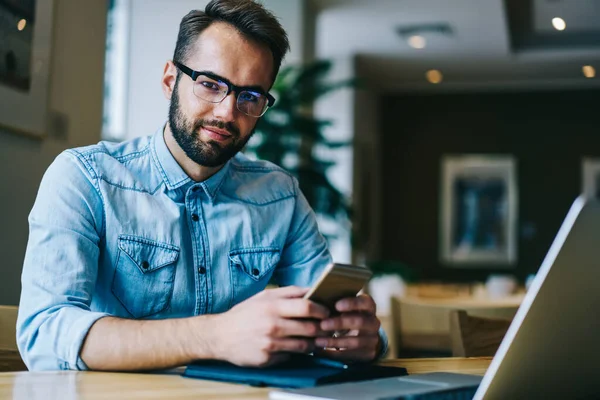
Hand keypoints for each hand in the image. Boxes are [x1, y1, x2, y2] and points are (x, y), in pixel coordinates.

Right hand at [212, 286, 329, 366]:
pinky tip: (294, 347)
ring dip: (313, 343)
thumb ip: (289, 292)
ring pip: (304, 346)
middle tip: (326, 327)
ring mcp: (270, 344)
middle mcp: (272, 325)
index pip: (306, 307)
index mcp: (272, 307)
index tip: (326, 312)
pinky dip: (296, 353)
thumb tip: (312, 290)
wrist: (220, 336)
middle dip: (322, 328)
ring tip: (314, 339)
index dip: (321, 310)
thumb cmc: (244, 314)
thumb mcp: (264, 297)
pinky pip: (290, 356)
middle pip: (309, 328)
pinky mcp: (267, 359)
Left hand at [313, 294, 380, 361]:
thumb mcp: (345, 308)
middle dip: (340, 323)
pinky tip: (322, 351)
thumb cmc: (345, 316)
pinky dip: (335, 354)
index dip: (352, 303)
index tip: (336, 305)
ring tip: (318, 341)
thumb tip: (317, 302)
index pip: (365, 302)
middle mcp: (374, 322)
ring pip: (355, 341)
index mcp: (369, 307)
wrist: (359, 336)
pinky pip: (352, 355)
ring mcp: (372, 339)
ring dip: (335, 341)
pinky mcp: (368, 354)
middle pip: (360, 322)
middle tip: (322, 324)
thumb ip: (336, 304)